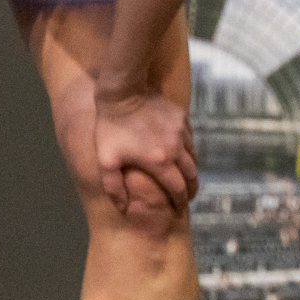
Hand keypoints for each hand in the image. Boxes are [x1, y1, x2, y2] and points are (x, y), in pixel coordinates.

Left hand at [94, 88, 197, 218]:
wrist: (123, 92)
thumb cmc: (111, 127)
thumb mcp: (106, 160)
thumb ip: (114, 188)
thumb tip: (123, 208)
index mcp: (160, 162)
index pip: (178, 188)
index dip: (180, 201)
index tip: (180, 208)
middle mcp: (176, 149)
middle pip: (192, 175)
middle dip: (191, 189)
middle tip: (188, 196)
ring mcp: (181, 132)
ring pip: (193, 156)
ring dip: (191, 169)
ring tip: (186, 176)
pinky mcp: (182, 118)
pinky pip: (190, 138)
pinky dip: (188, 149)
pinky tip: (182, 152)